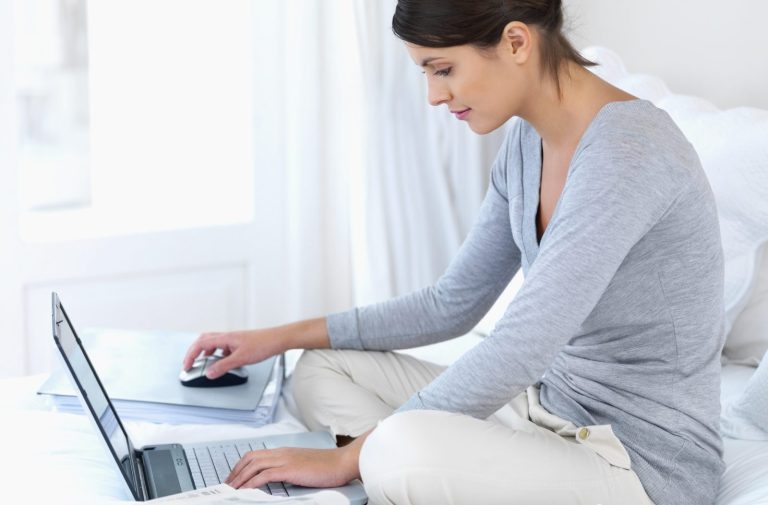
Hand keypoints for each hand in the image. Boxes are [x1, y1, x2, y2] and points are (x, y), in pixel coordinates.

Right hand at [181, 329, 283, 378]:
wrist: (278, 340)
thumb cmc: (263, 344)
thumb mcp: (241, 358)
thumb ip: (223, 366)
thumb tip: (209, 373)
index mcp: (225, 338)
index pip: (200, 344)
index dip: (190, 355)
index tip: (186, 366)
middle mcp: (227, 336)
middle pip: (204, 340)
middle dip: (195, 352)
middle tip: (190, 363)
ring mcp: (234, 339)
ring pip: (213, 343)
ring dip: (206, 352)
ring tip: (205, 363)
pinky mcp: (240, 343)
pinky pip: (223, 347)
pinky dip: (218, 354)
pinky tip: (223, 361)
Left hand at [225, 445, 359, 489]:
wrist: (343, 461)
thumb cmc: (329, 466)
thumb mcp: (305, 466)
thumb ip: (291, 468)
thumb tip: (279, 478)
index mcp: (285, 451)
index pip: (256, 454)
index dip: (242, 465)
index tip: (235, 476)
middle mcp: (282, 453)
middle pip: (250, 458)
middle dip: (235, 471)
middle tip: (228, 484)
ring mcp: (285, 459)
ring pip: (254, 465)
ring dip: (240, 478)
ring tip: (232, 489)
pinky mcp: (289, 469)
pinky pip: (264, 476)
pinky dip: (251, 483)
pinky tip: (245, 490)